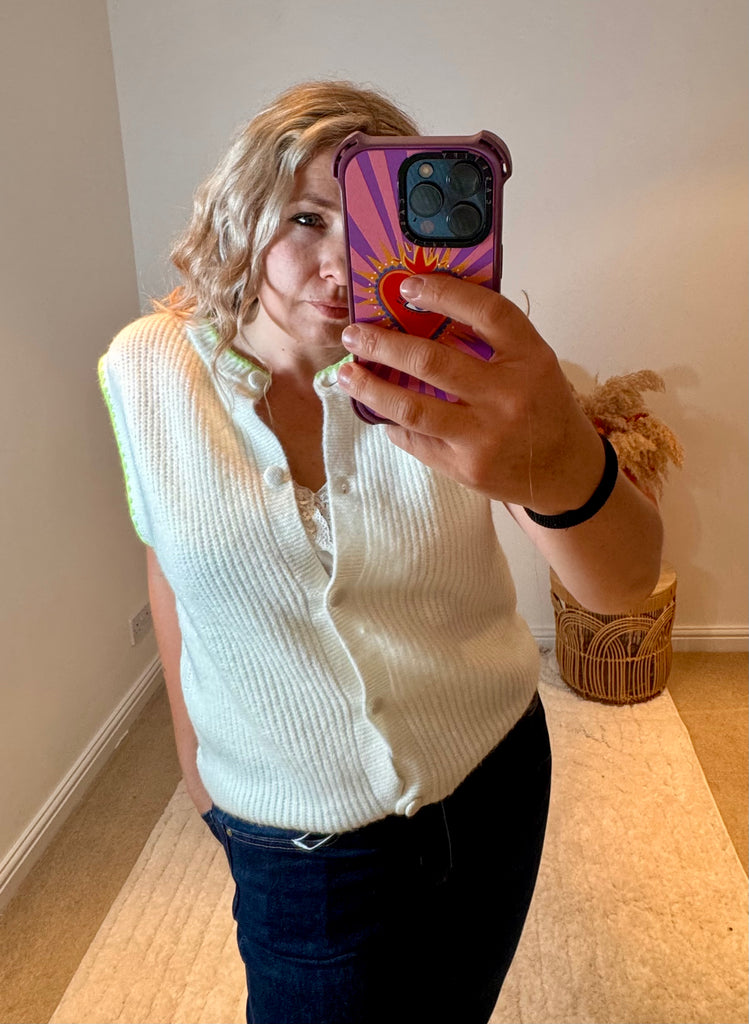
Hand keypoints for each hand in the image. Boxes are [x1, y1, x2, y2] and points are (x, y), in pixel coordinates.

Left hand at [337, 274, 605, 513]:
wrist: (565, 472)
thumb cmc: (544, 408)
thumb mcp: (534, 365)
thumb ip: (492, 341)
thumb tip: (424, 312)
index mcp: (530, 358)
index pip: (486, 312)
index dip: (444, 293)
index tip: (406, 286)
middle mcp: (508, 396)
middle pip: (433, 361)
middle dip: (384, 344)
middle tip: (355, 334)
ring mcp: (485, 436)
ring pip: (413, 408)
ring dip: (372, 388)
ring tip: (347, 374)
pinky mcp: (466, 467)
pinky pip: (416, 441)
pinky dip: (392, 424)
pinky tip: (378, 411)